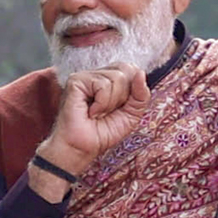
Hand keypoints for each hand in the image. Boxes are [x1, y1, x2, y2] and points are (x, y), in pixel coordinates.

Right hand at [33, 66, 146, 191]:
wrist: (82, 148)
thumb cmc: (102, 133)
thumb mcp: (131, 115)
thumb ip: (141, 95)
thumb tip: (141, 73)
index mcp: (111, 79)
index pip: (132, 70)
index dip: (134, 89)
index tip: (121, 108)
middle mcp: (99, 74)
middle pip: (127, 70)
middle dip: (123, 97)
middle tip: (108, 112)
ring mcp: (86, 76)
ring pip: (117, 78)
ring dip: (111, 103)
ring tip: (97, 113)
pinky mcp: (76, 80)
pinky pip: (103, 85)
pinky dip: (102, 103)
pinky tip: (91, 111)